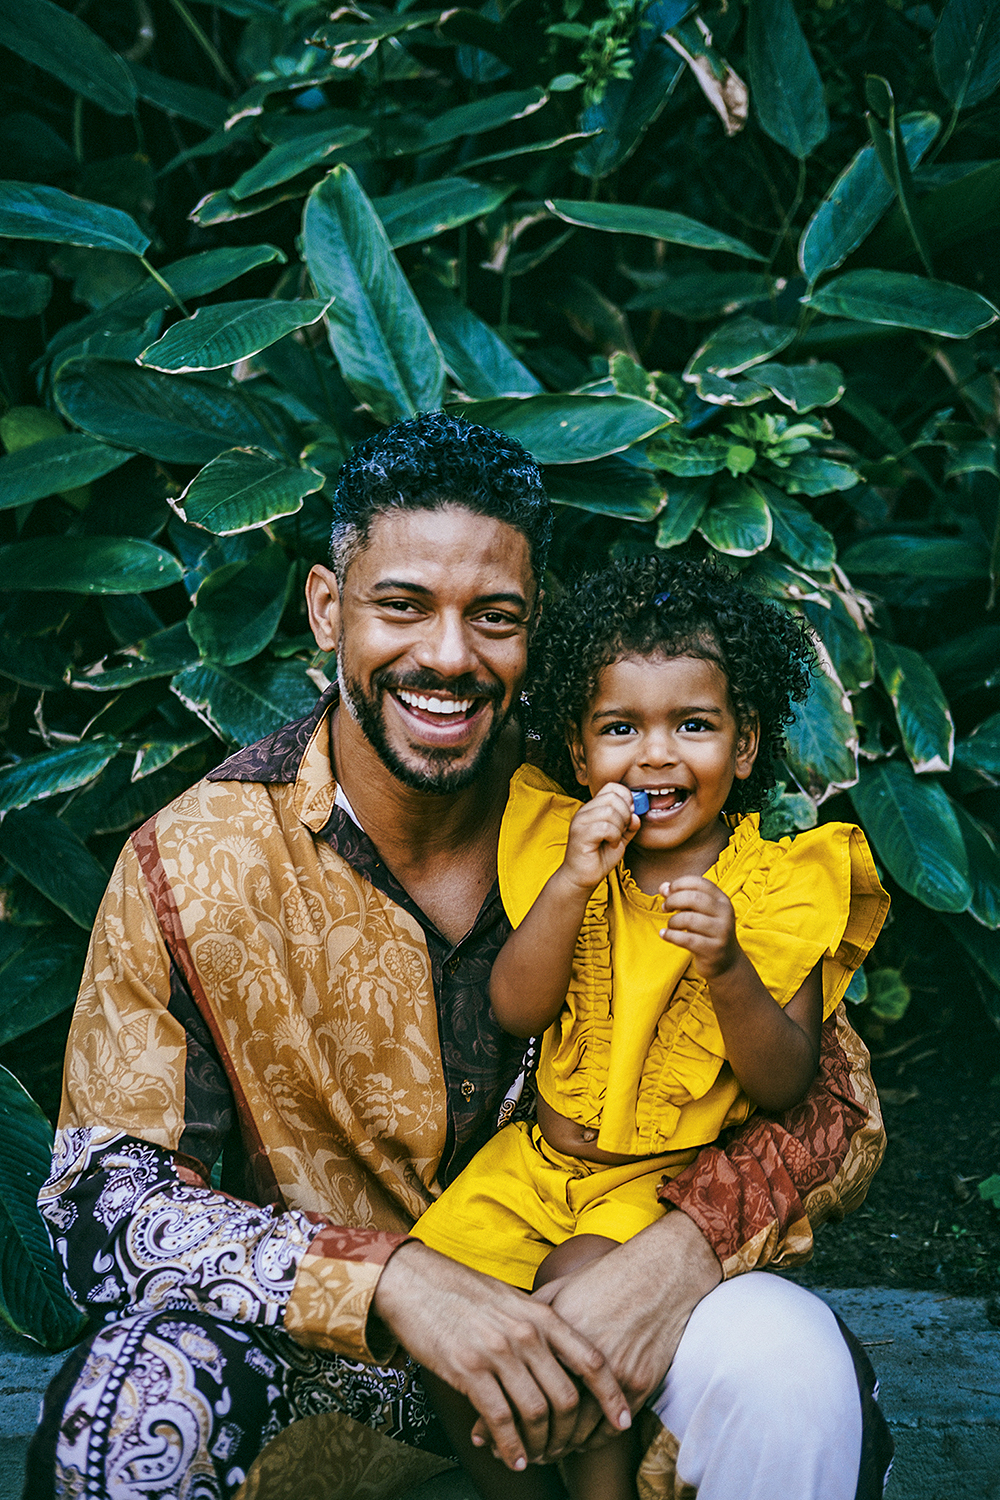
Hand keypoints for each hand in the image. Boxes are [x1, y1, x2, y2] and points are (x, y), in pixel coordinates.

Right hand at [371, 1240, 631, 1470]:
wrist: (415, 1282)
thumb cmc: (465, 1293)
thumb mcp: (513, 1300)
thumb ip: (540, 1324)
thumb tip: (565, 1356)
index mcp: (541, 1315)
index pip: (591, 1360)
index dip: (611, 1396)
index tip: (621, 1422)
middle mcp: (525, 1334)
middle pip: (567, 1397)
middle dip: (570, 1433)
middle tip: (566, 1450)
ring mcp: (497, 1352)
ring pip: (536, 1413)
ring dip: (540, 1445)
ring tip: (538, 1458)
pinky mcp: (468, 1370)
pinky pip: (501, 1420)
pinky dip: (511, 1448)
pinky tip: (514, 1459)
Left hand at [470, 1212, 721, 1459]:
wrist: (658, 1274)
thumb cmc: (605, 1279)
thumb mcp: (561, 1289)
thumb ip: (531, 1315)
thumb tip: (503, 1335)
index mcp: (554, 1331)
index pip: (519, 1388)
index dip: (502, 1416)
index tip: (488, 1434)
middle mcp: (580, 1354)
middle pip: (548, 1417)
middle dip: (530, 1441)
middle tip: (519, 1451)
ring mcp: (613, 1372)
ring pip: (579, 1430)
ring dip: (561, 1447)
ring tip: (547, 1452)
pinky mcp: (639, 1383)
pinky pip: (610, 1429)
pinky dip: (593, 1441)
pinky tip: (579, 1442)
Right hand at [559, 783, 637, 894]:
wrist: (582, 877)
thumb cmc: (599, 857)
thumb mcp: (620, 838)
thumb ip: (629, 825)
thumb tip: (637, 815)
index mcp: (593, 808)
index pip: (613, 787)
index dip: (627, 799)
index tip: (630, 816)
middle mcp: (585, 811)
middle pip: (613, 797)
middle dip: (626, 813)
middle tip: (624, 829)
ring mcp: (580, 822)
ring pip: (610, 811)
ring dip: (620, 827)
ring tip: (615, 839)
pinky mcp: (580, 835)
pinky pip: (605, 827)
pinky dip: (614, 836)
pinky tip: (611, 844)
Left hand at [659, 875, 738, 979]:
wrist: (726, 962)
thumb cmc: (707, 932)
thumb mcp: (698, 912)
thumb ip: (681, 897)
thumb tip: (663, 887)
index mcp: (722, 900)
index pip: (699, 882)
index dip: (679, 884)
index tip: (667, 892)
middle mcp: (725, 913)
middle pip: (694, 898)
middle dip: (673, 900)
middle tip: (665, 907)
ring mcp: (721, 932)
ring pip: (689, 919)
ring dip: (673, 921)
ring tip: (670, 925)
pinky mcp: (713, 950)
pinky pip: (686, 939)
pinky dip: (671, 935)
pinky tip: (664, 934)